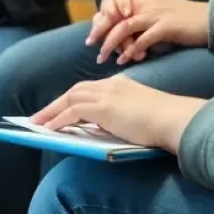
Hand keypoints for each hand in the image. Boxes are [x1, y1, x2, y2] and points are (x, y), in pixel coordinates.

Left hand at [33, 75, 205, 153]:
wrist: (176, 120)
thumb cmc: (166, 123)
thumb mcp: (140, 115)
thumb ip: (122, 116)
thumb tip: (105, 128)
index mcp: (120, 85)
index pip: (89, 89)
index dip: (72, 99)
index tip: (60, 108)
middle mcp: (111, 85)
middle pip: (75, 91)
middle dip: (56, 103)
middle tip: (40, 115)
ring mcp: (106, 94)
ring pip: (70, 99)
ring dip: (51, 111)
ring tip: (37, 123)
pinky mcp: (103, 108)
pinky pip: (73, 113)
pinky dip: (58, 120)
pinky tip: (48, 129)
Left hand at [92, 0, 207, 65]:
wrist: (210, 20)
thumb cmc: (183, 18)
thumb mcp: (158, 9)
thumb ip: (139, 15)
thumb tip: (121, 34)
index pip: (113, 1)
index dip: (102, 16)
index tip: (94, 32)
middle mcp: (146, 2)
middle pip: (115, 13)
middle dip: (100, 29)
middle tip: (90, 44)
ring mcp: (156, 13)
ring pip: (124, 26)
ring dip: (111, 43)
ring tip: (102, 57)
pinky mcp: (166, 26)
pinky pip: (143, 39)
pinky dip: (132, 50)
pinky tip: (124, 60)